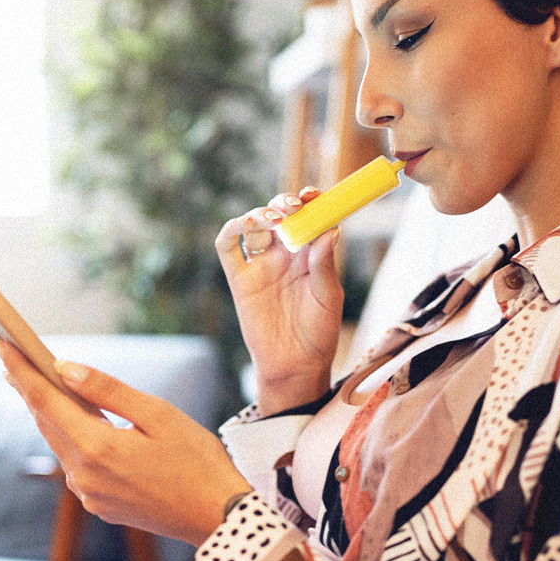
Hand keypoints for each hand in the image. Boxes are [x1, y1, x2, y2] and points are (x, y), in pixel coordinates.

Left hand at [0, 338, 251, 546]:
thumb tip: (65, 369)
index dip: (21, 371)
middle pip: (46, 422)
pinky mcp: (99, 506)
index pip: (45, 400)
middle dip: (30, 388)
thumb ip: (108, 391)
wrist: (217, 517)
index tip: (2, 345)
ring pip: (60, 444)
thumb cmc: (197, 461)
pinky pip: (76, 465)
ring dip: (51, 414)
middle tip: (14, 358)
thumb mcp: (158, 414)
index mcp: (97, 447)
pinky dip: (72, 439)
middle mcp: (84, 475)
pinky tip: (79, 423)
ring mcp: (89, 494)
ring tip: (41, 384)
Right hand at [216, 189, 343, 413]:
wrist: (295, 365)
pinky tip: (244, 225)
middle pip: (280, 216)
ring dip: (261, 213)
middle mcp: (284, 255)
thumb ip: (325, 265)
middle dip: (284, 204)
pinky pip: (228, 248)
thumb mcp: (328, 298)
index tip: (312, 195)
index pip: (308, 218)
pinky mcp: (240, 279)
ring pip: (254, 226)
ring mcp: (261, 265)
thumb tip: (330, 231)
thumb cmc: (318, 333)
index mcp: (310, 255)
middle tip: (293, 207)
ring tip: (274, 218)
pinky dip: (232, 230)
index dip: (309, 201)